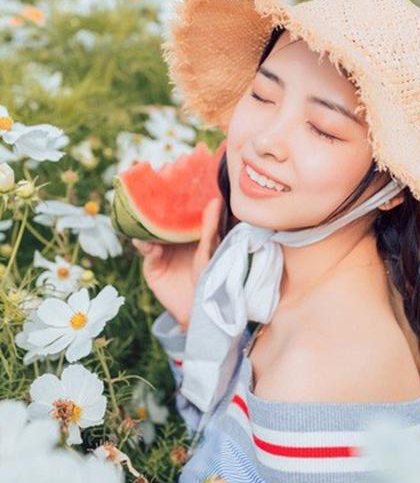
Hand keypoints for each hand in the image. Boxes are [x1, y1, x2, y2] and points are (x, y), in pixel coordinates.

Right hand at [132, 197, 222, 330]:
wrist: (199, 308)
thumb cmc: (209, 278)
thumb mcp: (210, 250)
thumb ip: (210, 228)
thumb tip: (215, 201)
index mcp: (190, 233)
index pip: (180, 211)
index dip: (176, 195)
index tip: (173, 173)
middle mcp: (174, 239)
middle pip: (161, 218)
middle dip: (155, 204)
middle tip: (153, 185)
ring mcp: (161, 251)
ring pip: (150, 231)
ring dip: (145, 221)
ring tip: (142, 208)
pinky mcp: (152, 265)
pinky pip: (146, 251)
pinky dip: (144, 245)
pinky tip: (143, 240)